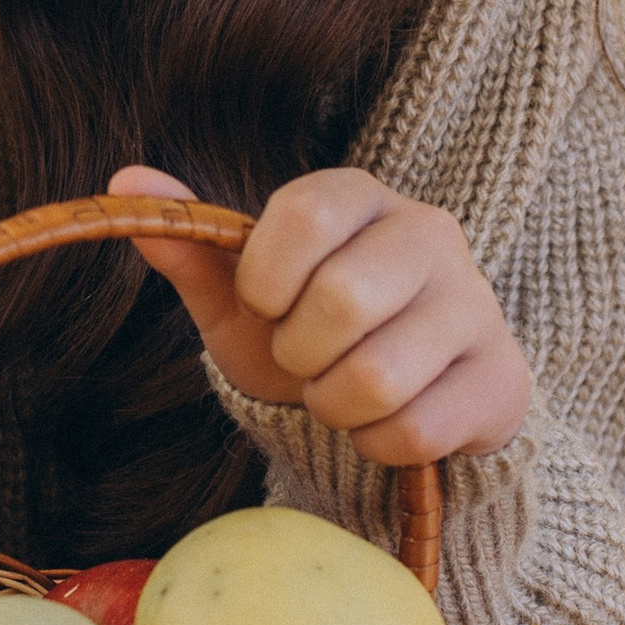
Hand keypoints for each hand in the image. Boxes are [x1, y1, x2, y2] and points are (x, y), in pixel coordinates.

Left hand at [110, 164, 531, 464]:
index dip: (267, 279)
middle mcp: (429, 233)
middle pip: (343, 302)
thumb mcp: (242, 296)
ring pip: (379, 377)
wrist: (403, 398)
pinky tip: (387, 420)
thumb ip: (191, 245)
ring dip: (337, 406)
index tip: (268, 304)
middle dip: (301, 355)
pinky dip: (380, 443)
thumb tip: (123, 181)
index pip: (302, 215)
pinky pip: (417, 430)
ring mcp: (476, 303)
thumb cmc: (310, 334)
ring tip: (344, 392)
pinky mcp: (502, 377)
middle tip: (309, 359)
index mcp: (359, 196)